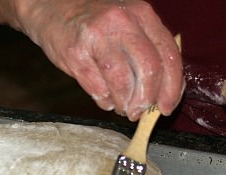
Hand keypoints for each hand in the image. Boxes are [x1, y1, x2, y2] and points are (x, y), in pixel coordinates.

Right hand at [0, 0, 183, 120]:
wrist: (53, 8)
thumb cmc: (95, 23)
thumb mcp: (128, 24)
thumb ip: (147, 50)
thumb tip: (162, 92)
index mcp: (142, 14)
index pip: (168, 55)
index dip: (171, 88)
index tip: (166, 107)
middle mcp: (122, 22)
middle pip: (148, 69)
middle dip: (147, 99)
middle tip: (140, 112)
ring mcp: (97, 37)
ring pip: (122, 82)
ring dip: (125, 103)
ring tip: (122, 108)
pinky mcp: (75, 54)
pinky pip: (97, 88)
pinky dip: (105, 101)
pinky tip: (105, 100)